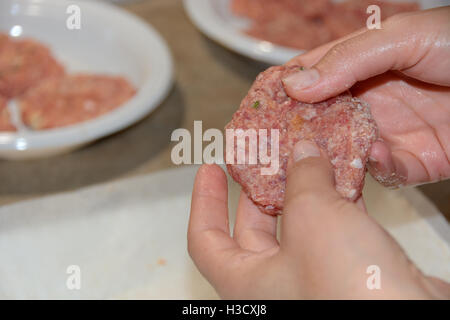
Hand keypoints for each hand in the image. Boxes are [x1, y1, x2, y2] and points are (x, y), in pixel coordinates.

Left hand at [188, 142, 449, 298]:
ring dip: (305, 192)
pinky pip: (333, 234)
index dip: (204, 201)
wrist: (414, 319)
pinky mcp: (347, 277)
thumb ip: (302, 179)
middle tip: (264, 157)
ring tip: (308, 157)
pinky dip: (337, 206)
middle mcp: (274, 286)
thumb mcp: (312, 217)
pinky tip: (346, 178)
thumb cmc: (347, 284)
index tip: (209, 169)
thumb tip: (303, 153)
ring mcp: (312, 283)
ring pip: (299, 229)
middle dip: (260, 189)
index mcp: (245, 283)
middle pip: (254, 231)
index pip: (206, 240)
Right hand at [282, 7, 449, 186]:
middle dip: (295, 132)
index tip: (256, 106)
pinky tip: (375, 156)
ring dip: (330, 156)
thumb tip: (295, 84)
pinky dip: (376, 168)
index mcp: (360, 66)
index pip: (310, 78)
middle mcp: (368, 100)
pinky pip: (384, 171)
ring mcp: (388, 132)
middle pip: (319, 119)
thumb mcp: (402, 36)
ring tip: (313, 159)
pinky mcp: (411, 162)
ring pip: (344, 151)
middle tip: (270, 146)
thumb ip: (348, 59)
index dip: (282, 91)